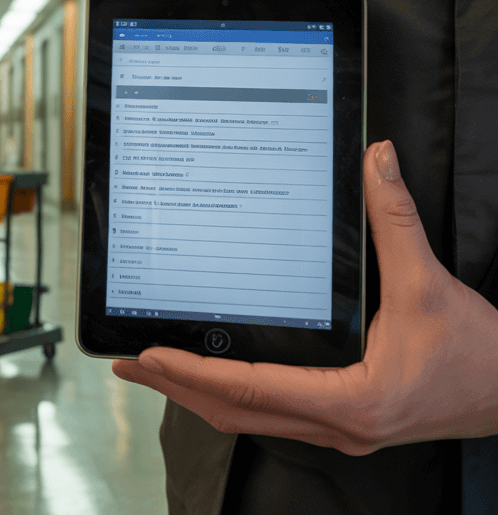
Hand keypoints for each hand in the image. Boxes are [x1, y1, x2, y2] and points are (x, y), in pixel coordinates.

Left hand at [112, 141, 497, 455]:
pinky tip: (216, 379)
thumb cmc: (483, 356)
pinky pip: (273, 417)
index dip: (194, 370)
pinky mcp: (346, 425)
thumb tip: (376, 161)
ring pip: (251, 421)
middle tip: (130, 362)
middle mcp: (338, 426)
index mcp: (352, 401)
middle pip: (235, 412)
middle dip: (177, 386)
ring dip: (201, 394)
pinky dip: (235, 399)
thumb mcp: (431, 285)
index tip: (151, 353)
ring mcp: (340, 432)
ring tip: (159, 369)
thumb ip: (395, 221)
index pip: (249, 388)